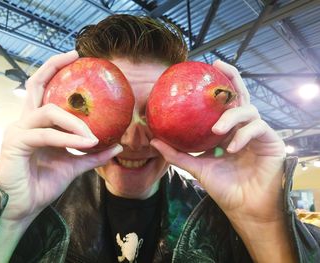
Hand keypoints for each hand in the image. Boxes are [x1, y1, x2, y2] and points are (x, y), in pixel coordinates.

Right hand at [0, 51, 122, 221]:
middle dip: (53, 66)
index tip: (76, 58)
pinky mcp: (15, 143)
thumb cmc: (43, 182)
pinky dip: (67, 138)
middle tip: (75, 58)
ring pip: (48, 111)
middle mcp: (24, 121)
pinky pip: (46, 135)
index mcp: (36, 123)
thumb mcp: (74, 165)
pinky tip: (84, 143)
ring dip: (74, 122)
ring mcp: (17, 130)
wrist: (24, 206)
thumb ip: (93, 155)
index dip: (55, 70)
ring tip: (93, 136)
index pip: (43, 90)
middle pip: (35, 84)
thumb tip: (118, 146)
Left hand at [151, 60, 285, 223]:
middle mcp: (243, 127)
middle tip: (220, 66)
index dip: (219, 83)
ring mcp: (258, 133)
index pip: (224, 102)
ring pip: (249, 110)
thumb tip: (154, 141)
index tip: (206, 68)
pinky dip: (243, 135)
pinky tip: (231, 148)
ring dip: (232, 117)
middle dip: (233, 77)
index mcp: (228, 130)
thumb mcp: (197, 167)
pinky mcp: (271, 141)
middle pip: (241, 94)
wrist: (244, 207)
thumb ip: (177, 154)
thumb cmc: (224, 186)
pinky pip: (258, 128)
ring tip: (217, 130)